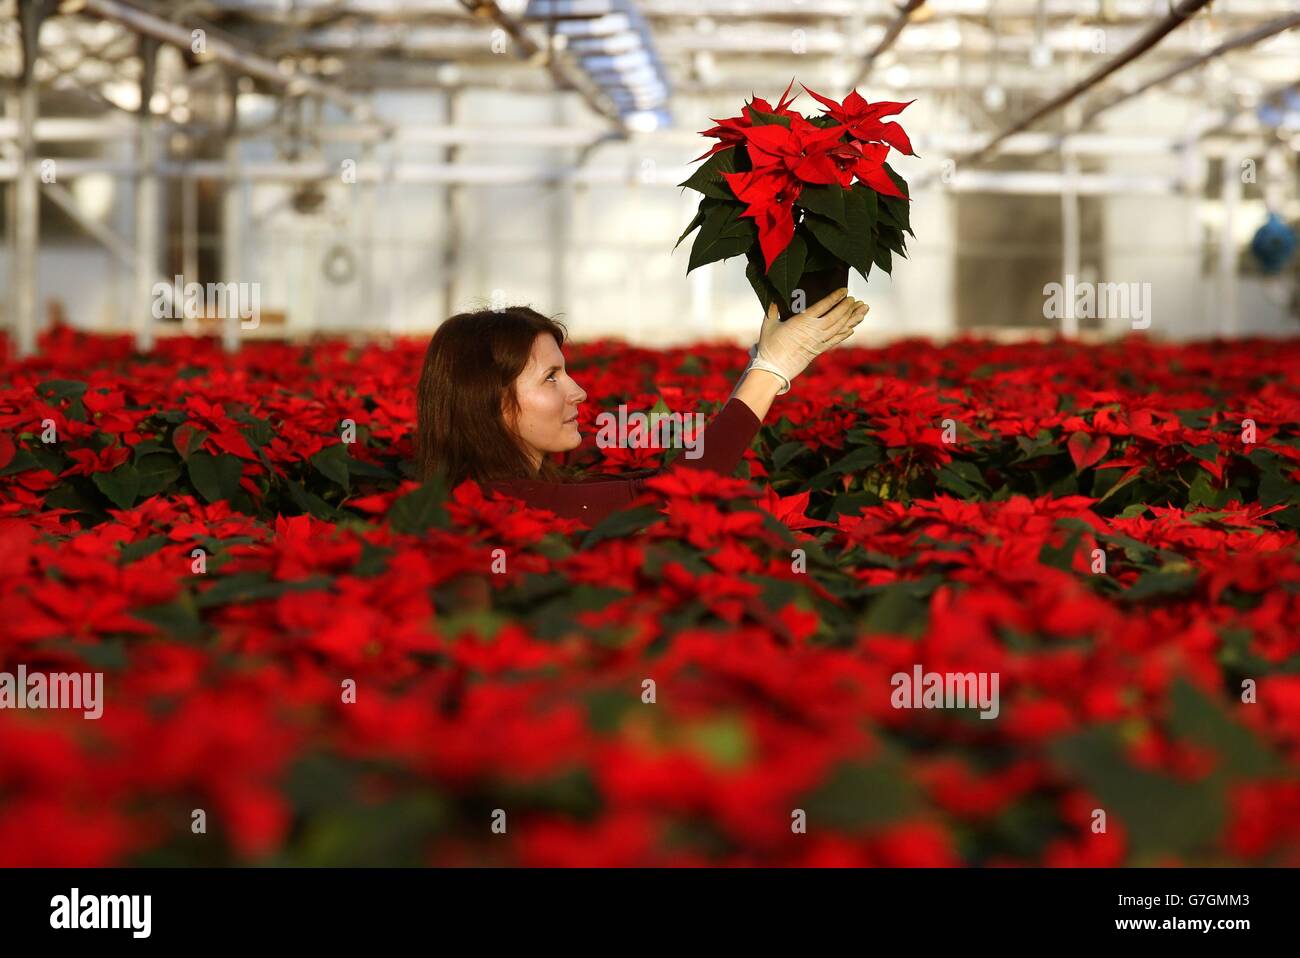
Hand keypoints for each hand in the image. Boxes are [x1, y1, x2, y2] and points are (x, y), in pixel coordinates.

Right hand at [750, 288, 868, 392]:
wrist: (772, 369)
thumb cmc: (768, 346)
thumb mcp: (768, 324)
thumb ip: (772, 310)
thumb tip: (774, 299)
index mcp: (801, 321)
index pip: (823, 306)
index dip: (835, 298)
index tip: (844, 291)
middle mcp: (813, 331)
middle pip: (836, 317)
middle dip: (848, 307)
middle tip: (857, 300)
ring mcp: (817, 342)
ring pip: (839, 328)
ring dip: (852, 319)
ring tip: (863, 311)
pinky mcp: (818, 351)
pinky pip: (835, 341)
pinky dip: (845, 334)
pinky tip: (852, 328)